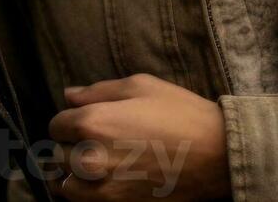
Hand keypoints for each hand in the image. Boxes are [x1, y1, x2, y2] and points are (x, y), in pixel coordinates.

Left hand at [45, 73, 229, 201]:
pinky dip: (87, 193)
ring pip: (66, 184)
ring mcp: (104, 188)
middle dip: (72, 147)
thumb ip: (97, 91)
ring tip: (95, 166)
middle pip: (59, 154)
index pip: (56, 125)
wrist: (220, 156)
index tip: (84, 122)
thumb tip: (68, 95)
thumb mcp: (141, 86)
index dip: (69, 122)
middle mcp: (91, 158)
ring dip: (75, 174)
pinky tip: (103, 183)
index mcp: (92, 123)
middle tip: (95, 143)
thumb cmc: (183, 115)